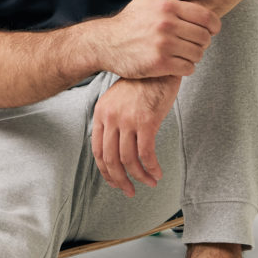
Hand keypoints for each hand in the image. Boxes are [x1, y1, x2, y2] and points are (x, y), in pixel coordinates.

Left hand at [91, 74, 179, 195]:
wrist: (159, 66)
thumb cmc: (142, 84)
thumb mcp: (119, 99)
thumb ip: (113, 121)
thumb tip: (116, 151)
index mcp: (101, 112)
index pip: (98, 151)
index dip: (106, 172)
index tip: (115, 182)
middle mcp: (111, 117)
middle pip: (111, 160)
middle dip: (120, 180)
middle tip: (130, 191)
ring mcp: (128, 119)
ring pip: (129, 160)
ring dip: (140, 177)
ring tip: (150, 182)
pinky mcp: (146, 121)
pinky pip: (146, 154)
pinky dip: (151, 168)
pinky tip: (158, 173)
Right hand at [103, 0, 219, 79]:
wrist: (107, 42)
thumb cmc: (133, 19)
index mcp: (167, 6)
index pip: (206, 17)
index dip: (214, 25)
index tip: (211, 30)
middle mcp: (166, 24)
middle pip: (204, 37)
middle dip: (203, 41)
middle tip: (193, 42)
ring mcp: (163, 45)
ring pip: (198, 53)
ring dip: (195, 55)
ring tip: (184, 51)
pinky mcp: (159, 64)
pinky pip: (188, 68)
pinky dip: (186, 67)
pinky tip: (177, 62)